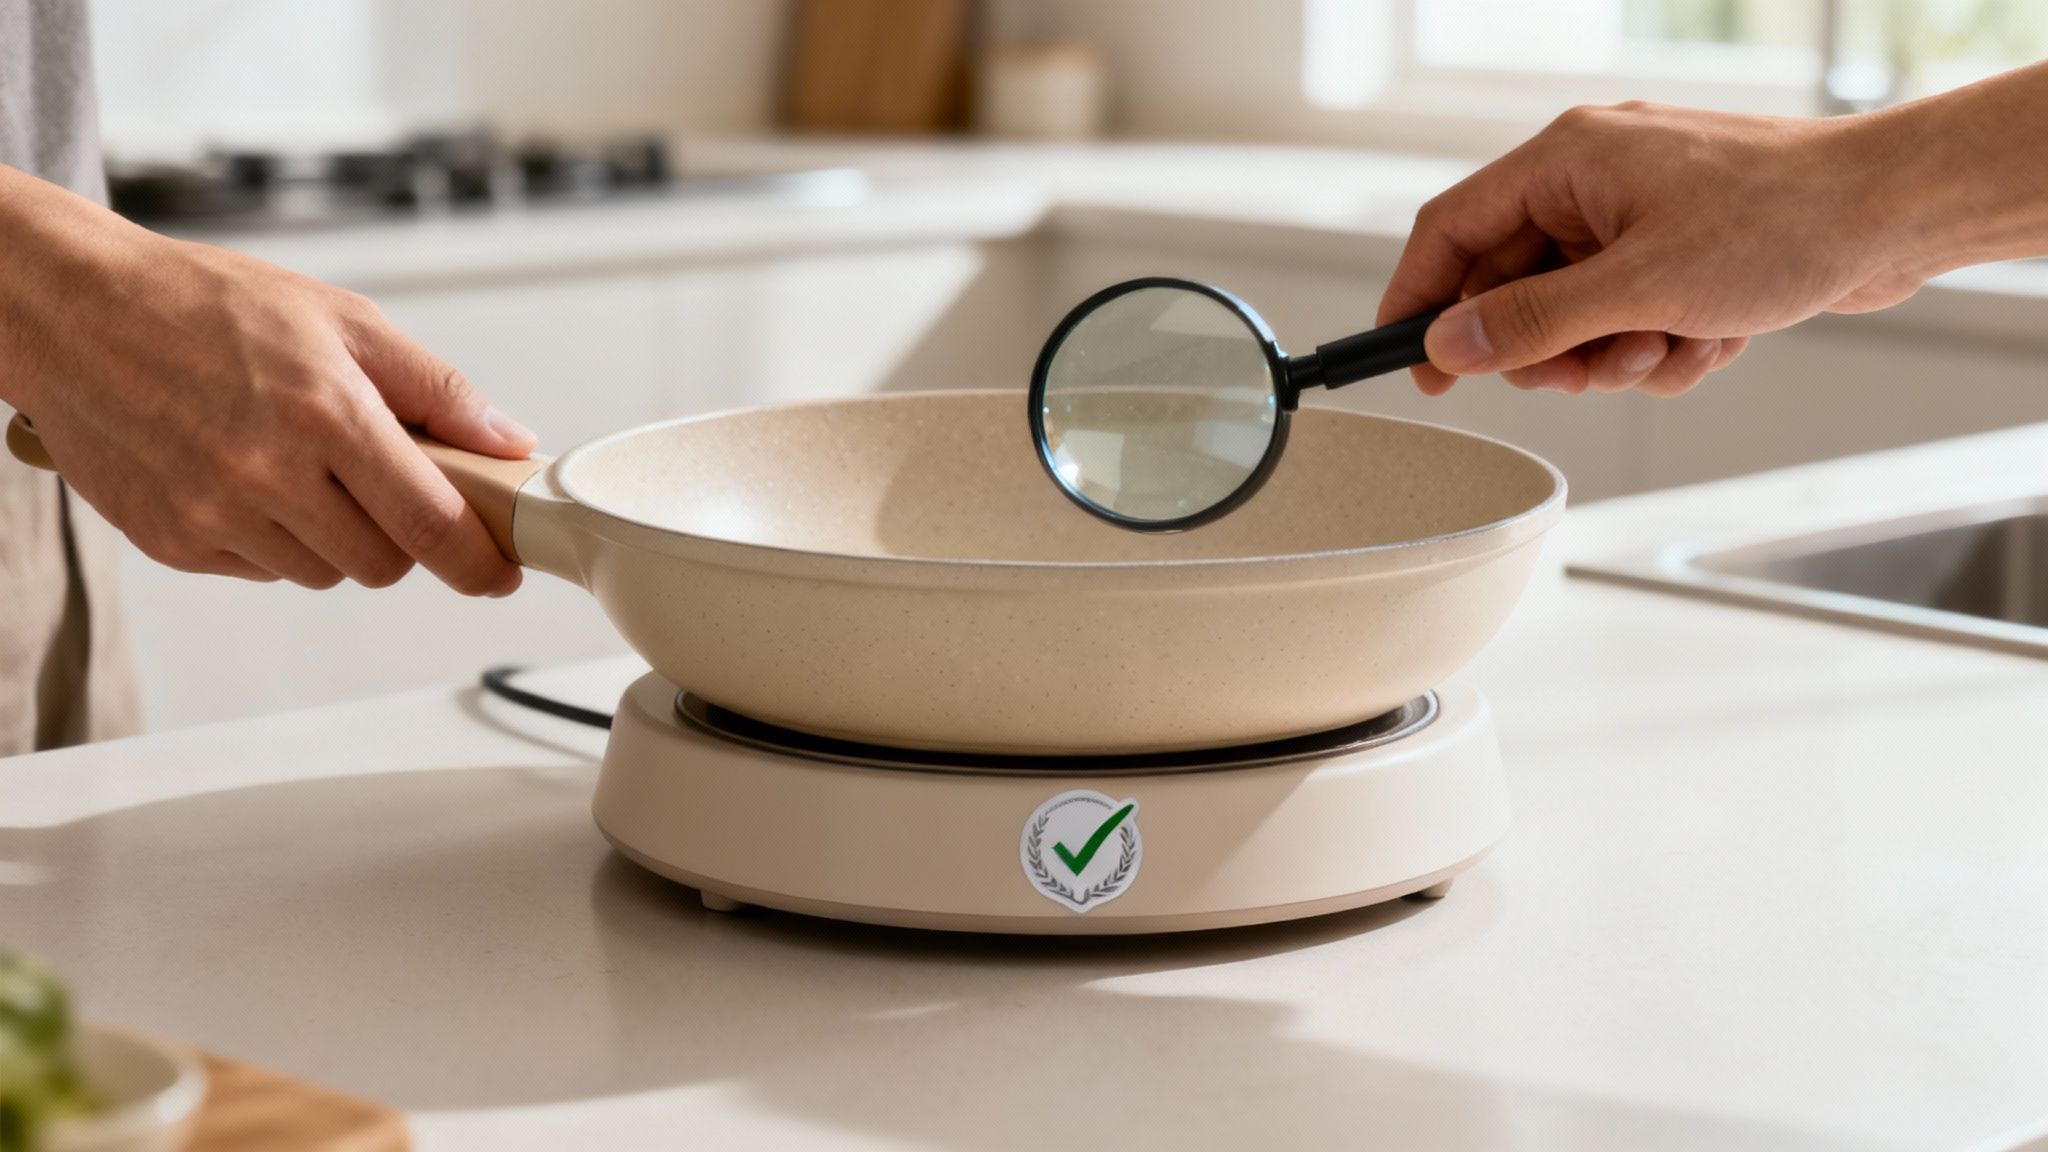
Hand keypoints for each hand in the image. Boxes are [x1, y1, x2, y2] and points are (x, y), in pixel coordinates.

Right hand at [0, 167, 534, 593]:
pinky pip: (259, 570)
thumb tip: (509, 440)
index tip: (498, 572)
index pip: (430, 522)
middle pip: (382, 564)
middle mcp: (269, 473)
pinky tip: (246, 477)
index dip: (476, 561)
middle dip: (399, 535)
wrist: (73, 312)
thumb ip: (436, 389)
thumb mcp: (342, 319)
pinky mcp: (172, 542)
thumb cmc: (206, 305)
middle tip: (380, 484)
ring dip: (334, 538)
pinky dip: (272, 539)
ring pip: (321, 573)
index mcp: (326, 413)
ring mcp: (214, 515)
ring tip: (299, 466)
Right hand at [1377, 101, 1933, 396]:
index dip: (1419, 302)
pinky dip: (1663, 345)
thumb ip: (1531, 321)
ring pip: (1575, 319)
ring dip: (1617, 354)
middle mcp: (1592, 182)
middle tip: (1587, 369)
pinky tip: (1713, 335)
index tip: (1412, 366)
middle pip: (1513, 288)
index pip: (1450, 231)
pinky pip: (1630, 321)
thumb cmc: (1781, 221)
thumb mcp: (1638, 287)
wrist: (1898, 211)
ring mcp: (1637, 218)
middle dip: (1552, 347)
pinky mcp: (1679, 252)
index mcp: (1565, 161)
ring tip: (1673, 343)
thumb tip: (1450, 345)